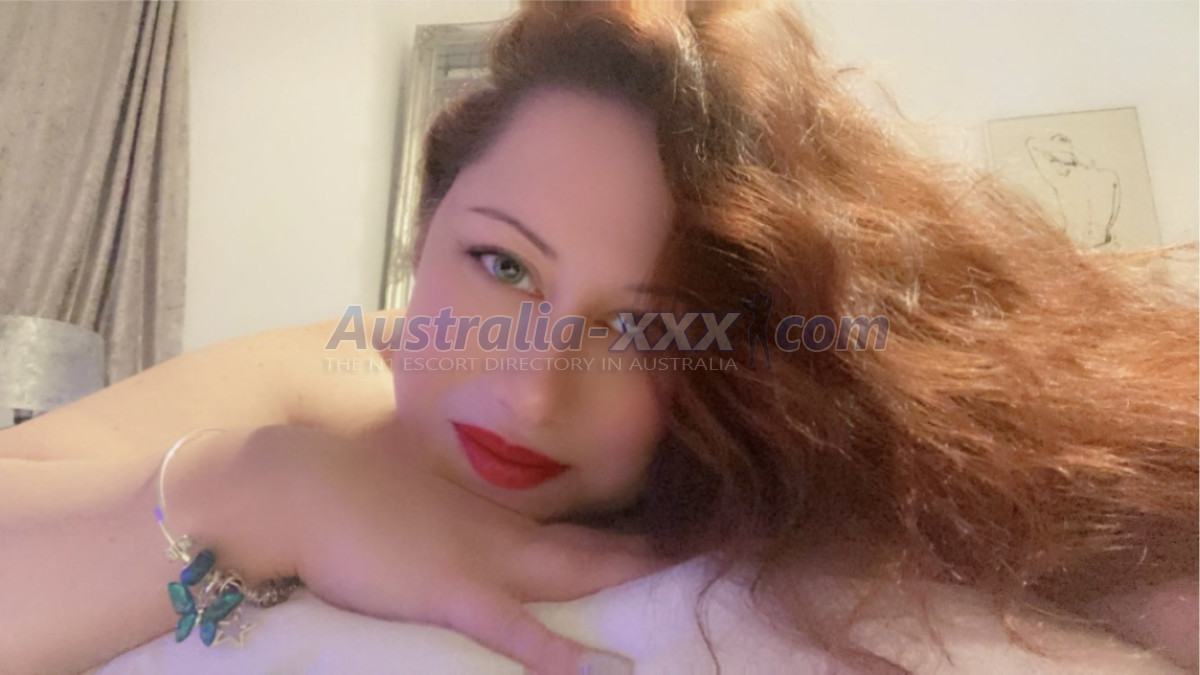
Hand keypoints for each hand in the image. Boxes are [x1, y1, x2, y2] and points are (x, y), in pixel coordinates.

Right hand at [243, 424, 666, 673]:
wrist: (295, 485)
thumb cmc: (342, 487)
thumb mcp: (406, 493)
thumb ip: (444, 507)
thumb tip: (454, 518)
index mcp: (487, 514)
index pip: (570, 524)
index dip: (619, 529)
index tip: (663, 530)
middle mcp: (497, 532)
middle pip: (587, 546)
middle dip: (644, 551)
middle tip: (700, 548)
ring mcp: (478, 560)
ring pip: (569, 575)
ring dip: (623, 578)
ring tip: (677, 581)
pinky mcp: (449, 591)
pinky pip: (512, 628)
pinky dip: (554, 652)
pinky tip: (598, 670)